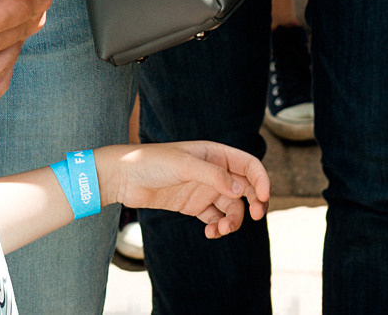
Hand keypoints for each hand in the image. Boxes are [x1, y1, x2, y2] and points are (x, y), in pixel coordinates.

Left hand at [99, 141, 269, 238]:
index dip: (261, 180)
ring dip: (233, 220)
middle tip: (253, 216)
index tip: (263, 198)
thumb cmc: (152, 162)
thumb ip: (213, 176)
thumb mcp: (183, 165)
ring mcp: (203, 189)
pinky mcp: (193, 205)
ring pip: (231, 207)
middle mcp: (213, 171)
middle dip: (254, 202)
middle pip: (245, 188)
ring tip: (222, 229)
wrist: (123, 177)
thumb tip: (241, 189)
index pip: (248, 165)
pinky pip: (215, 218)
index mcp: (214, 154)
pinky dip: (218, 227)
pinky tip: (211, 233)